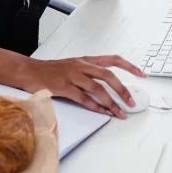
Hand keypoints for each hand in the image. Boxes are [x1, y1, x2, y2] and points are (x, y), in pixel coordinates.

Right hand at [16, 55, 145, 118]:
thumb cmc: (51, 71)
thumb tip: (109, 87)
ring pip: (98, 88)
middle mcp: (81, 65)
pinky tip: (103, 113)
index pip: (113, 59)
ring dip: (111, 103)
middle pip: (108, 75)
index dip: (129, 66)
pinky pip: (83, 98)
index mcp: (85, 60)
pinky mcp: (63, 87)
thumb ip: (89, 73)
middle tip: (132, 102)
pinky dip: (95, 107)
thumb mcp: (73, 66)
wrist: (28, 71)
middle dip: (123, 90)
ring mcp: (72, 76)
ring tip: (120, 113)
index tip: (142, 75)